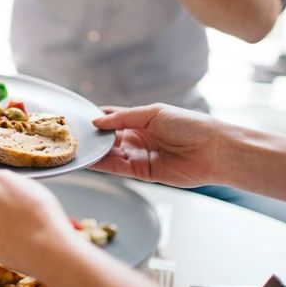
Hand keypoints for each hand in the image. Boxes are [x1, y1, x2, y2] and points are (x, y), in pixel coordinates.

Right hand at [90, 103, 224, 187]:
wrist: (213, 150)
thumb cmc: (189, 125)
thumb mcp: (153, 113)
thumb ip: (123, 118)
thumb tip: (97, 121)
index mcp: (141, 120)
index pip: (112, 118)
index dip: (96, 118)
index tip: (78, 119)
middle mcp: (138, 137)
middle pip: (108, 138)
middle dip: (92, 137)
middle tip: (72, 136)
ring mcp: (140, 155)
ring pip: (110, 154)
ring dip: (95, 152)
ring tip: (77, 149)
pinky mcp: (143, 173)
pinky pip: (118, 168)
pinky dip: (104, 165)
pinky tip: (90, 160)